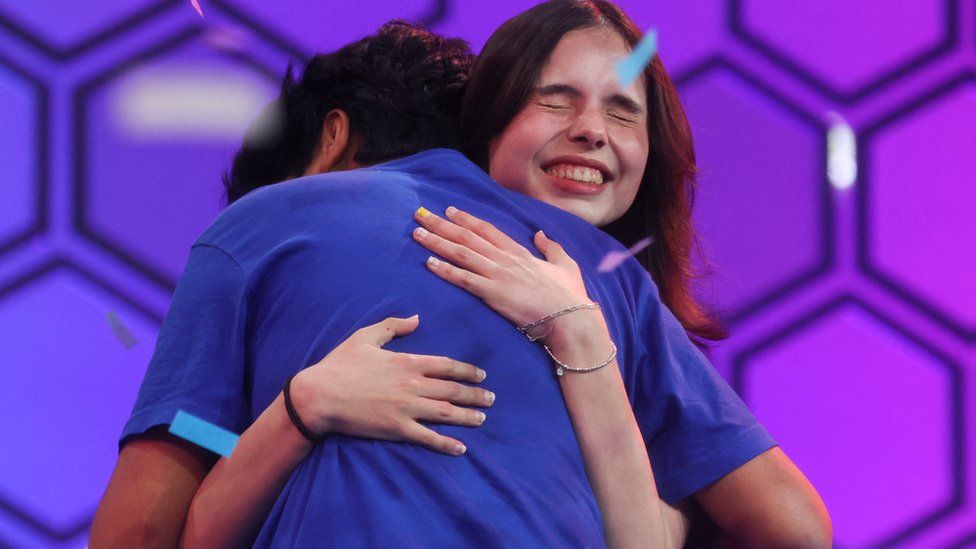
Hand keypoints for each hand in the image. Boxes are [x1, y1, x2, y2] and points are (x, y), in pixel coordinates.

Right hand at [290, 315, 493, 455]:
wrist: (319, 395)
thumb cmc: (340, 364)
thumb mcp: (366, 336)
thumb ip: (393, 326)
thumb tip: (417, 318)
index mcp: (408, 362)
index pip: (447, 366)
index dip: (467, 371)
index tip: (481, 376)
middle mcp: (412, 385)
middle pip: (453, 390)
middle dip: (475, 395)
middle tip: (491, 399)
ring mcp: (406, 408)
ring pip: (446, 413)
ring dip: (467, 416)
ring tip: (482, 419)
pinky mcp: (396, 429)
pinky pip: (427, 437)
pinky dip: (446, 444)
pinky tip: (461, 448)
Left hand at [412, 206, 591, 329]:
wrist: (570, 318)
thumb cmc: (570, 295)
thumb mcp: (566, 264)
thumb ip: (551, 248)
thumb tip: (541, 234)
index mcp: (520, 252)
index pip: (487, 230)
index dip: (466, 219)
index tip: (449, 210)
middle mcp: (505, 259)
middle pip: (467, 237)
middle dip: (442, 224)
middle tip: (420, 213)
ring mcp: (498, 275)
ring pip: (461, 254)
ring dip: (437, 242)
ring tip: (417, 232)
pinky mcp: (493, 294)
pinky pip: (464, 279)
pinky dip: (445, 270)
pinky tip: (428, 262)